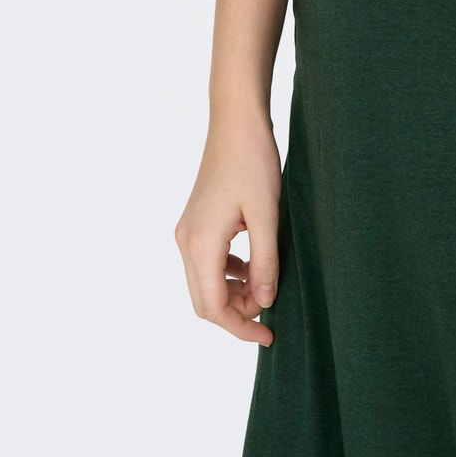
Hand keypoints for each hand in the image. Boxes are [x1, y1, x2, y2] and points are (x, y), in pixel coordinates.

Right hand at [174, 111, 282, 345]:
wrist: (236, 121)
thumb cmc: (253, 162)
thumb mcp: (267, 215)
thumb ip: (265, 261)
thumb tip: (264, 302)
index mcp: (200, 244)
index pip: (213, 307)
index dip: (240, 327)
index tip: (269, 335)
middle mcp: (186, 241)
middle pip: (204, 300)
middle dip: (235, 314)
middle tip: (269, 315)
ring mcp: (188, 230)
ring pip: (204, 282)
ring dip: (232, 293)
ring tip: (266, 288)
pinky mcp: (196, 220)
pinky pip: (207, 261)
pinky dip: (228, 272)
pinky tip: (253, 264)